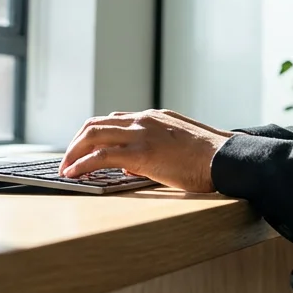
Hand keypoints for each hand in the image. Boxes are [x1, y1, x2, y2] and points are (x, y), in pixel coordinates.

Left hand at [59, 109, 231, 192]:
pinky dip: (82, 164)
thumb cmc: (211, 158)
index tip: (85, 150)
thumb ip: (156, 150)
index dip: (95, 135)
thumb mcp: (181, 146)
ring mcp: (142, 134)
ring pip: (93, 135)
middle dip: (77, 142)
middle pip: (97, 124)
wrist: (227, 158)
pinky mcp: (141, 153)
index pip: (114, 120)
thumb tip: (131, 165)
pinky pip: (101, 156)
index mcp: (155, 118)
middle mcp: (144, 120)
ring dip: (74, 152)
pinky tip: (73, 174)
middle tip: (68, 160)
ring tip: (65, 169)